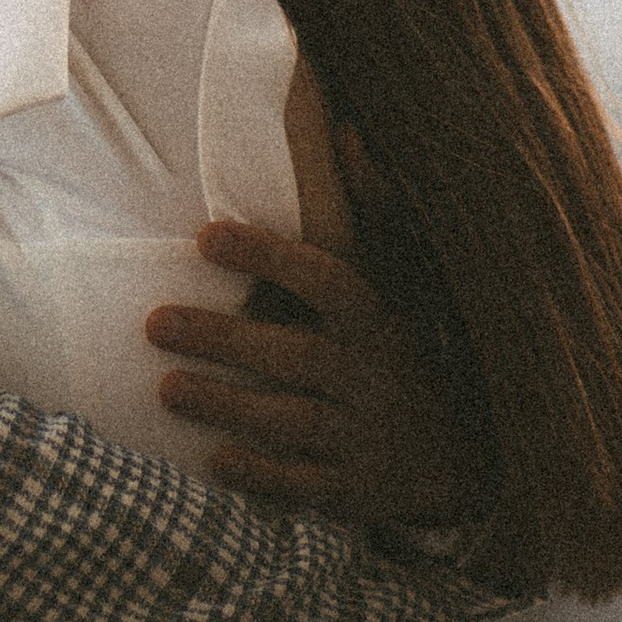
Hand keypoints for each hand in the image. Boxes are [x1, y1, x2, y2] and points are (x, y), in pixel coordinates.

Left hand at [145, 222, 486, 528]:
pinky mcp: (355, 490)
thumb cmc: (404, 351)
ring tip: (166, 388)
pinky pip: (305, 484)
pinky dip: (262, 476)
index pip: (323, 280)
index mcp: (375, 319)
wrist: (466, 456)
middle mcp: (370, 374)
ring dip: (228, 404)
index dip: (267, 256)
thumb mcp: (401, 280)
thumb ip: (371, 208)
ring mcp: (365, 435)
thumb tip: (346, 130)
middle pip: (296, 354)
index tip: (204, 235)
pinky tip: (213, 463)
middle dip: (224, 339)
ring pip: (293, 419)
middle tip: (154, 322)